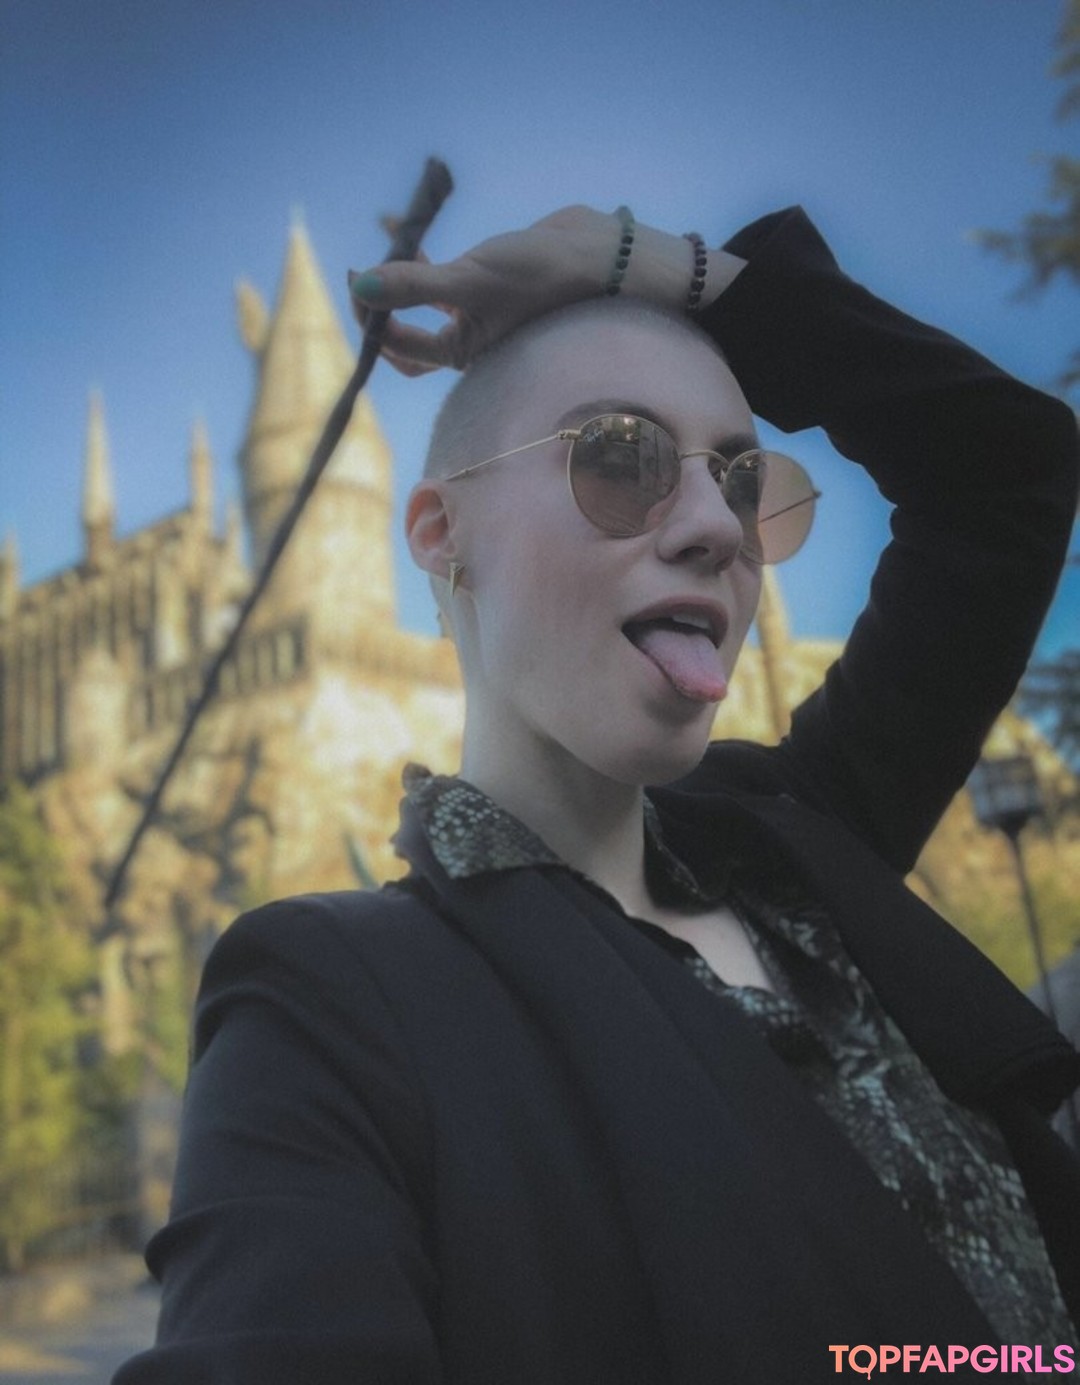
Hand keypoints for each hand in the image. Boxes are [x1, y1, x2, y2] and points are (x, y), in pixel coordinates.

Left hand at [348, 205, 743, 374]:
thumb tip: (361, 290)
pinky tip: (400, 221)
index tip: (359, 282)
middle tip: (362, 271)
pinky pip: (442, 271)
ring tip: (385, 244)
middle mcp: (470, 338)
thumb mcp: (470, 279)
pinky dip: (420, 252)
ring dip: (399, 274)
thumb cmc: (541, 277)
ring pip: (422, 299)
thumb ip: (414, 285)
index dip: (373, 322)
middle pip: (408, 332)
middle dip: (381, 305)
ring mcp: (479, 310)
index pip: (404, 351)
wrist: (602, 256)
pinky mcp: (489, 280)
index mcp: (465, 354)